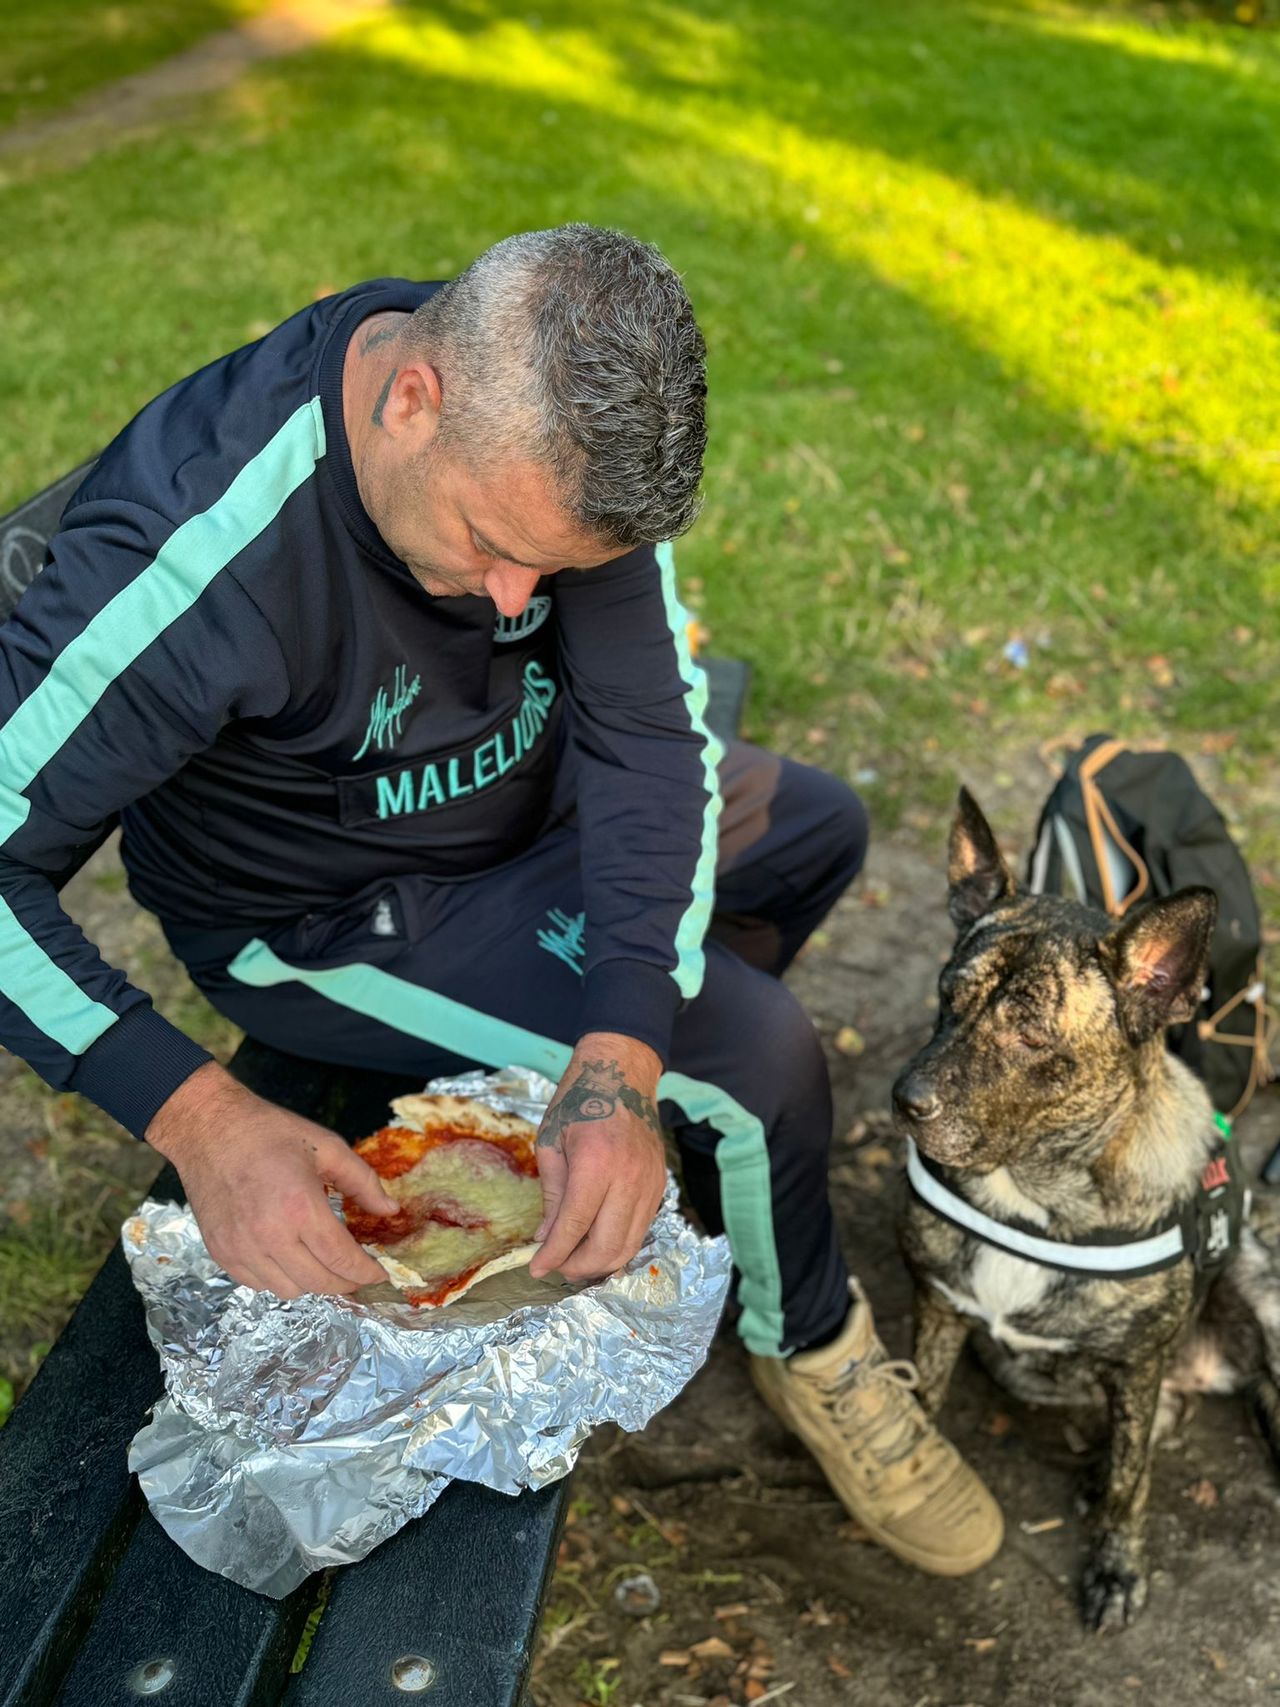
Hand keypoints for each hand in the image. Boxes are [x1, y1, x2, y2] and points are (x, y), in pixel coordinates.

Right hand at [145, 1061, 397, 1297]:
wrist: (209, 1129)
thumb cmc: (269, 1133)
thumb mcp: (327, 1147)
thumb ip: (363, 1182)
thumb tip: (390, 1210)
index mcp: (300, 1208)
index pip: (342, 1260)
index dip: (367, 1272)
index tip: (380, 1274)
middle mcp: (269, 1236)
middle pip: (319, 1283)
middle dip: (346, 1282)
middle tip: (357, 1271)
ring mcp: (241, 1249)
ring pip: (289, 1291)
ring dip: (312, 1282)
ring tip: (321, 1260)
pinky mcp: (221, 1253)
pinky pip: (258, 1285)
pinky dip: (280, 1278)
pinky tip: (289, 1256)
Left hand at [528, 1034, 666, 1283]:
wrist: (623, 1074)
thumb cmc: (579, 1101)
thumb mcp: (551, 1142)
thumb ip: (552, 1194)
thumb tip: (546, 1239)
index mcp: (596, 1164)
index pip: (574, 1227)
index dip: (553, 1255)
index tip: (535, 1269)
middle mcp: (629, 1179)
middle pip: (607, 1247)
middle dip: (577, 1267)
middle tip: (555, 1265)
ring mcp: (650, 1184)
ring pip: (629, 1246)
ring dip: (599, 1261)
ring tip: (574, 1258)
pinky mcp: (660, 1186)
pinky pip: (640, 1229)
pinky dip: (617, 1243)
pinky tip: (595, 1239)